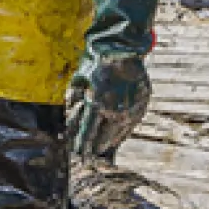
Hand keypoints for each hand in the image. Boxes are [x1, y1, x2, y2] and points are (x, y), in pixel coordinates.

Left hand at [65, 0, 157, 159]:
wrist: (123, 52)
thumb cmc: (97, 65)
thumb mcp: (79, 79)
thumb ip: (72, 97)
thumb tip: (68, 114)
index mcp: (96, 103)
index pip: (87, 132)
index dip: (82, 145)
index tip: (78, 154)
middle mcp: (114, 110)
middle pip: (102, 137)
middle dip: (94, 147)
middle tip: (88, 155)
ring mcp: (130, 110)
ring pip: (118, 134)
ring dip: (108, 142)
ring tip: (102, 148)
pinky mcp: (140, 107)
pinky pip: (130, 125)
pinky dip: (122, 132)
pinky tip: (116, 136)